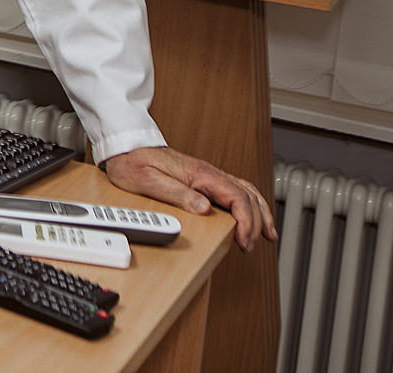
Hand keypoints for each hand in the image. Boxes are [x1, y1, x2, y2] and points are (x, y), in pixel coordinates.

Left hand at [102, 144, 276, 249]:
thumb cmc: (133, 163)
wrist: (124, 147)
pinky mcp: (203, 180)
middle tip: (251, 246)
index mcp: (199, 174)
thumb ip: (176, 194)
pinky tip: (251, 217)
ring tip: (268, 235)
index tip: (244, 241)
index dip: (246, 221)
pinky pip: (235, 191)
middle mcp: (208, 173)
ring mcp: (207, 175)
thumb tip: (203, 208)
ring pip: (246, 191)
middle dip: (257, 222)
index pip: (236, 197)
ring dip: (261, 213)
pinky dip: (249, 205)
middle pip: (247, 196)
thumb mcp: (149, 181)